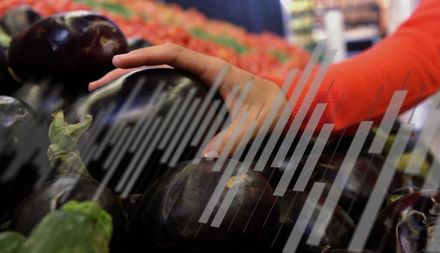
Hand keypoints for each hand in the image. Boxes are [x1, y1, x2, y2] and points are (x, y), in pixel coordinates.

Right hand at [89, 43, 288, 156]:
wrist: (290, 109)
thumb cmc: (275, 113)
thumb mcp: (256, 126)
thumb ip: (235, 140)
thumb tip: (206, 159)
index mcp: (215, 69)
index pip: (174, 53)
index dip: (145, 55)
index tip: (118, 62)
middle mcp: (205, 70)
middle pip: (159, 60)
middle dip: (127, 68)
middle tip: (97, 83)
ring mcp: (203, 81)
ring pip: (162, 71)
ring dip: (134, 78)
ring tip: (105, 91)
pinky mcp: (203, 93)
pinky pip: (171, 84)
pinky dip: (150, 89)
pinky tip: (137, 104)